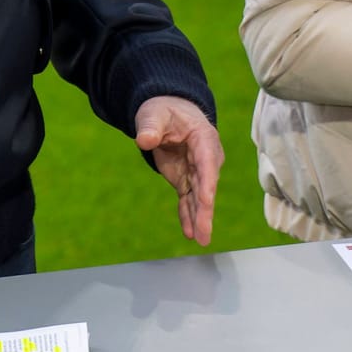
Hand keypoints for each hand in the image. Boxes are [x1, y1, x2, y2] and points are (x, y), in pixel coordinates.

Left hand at [135, 95, 223, 246]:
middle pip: (207, 186)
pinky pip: (188, 200)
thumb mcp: (154, 114)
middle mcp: (206, 158)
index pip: (207, 162)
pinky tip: (190, 233)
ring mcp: (196, 171)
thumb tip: (144, 139)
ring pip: (200, 198)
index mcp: (203, 138)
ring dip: (199, 219)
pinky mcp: (186, 180)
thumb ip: (150, 127)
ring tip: (201, 240)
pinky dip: (188, 216)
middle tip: (205, 233)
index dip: (207, 182)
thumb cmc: (164, 111)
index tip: (206, 201)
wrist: (168, 114)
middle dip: (206, 210)